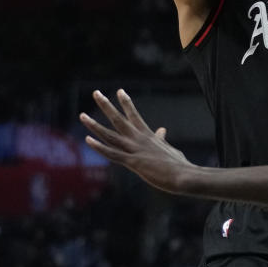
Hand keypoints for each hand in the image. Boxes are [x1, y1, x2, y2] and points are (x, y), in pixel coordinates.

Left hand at [80, 89, 195, 194]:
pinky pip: (112, 154)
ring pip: (111, 135)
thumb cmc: (179, 165)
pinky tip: (88, 140)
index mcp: (149, 135)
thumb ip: (161, 139)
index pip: (134, 115)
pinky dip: (100, 147)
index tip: (119, 91)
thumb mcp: (169, 148)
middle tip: (96, 93)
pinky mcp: (134, 162)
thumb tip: (161, 130)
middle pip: (119, 119)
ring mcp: (136, 150)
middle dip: (106, 106)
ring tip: (82, 116)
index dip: (126, 103)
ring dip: (95, 126)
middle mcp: (140, 139)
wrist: (184, 175)